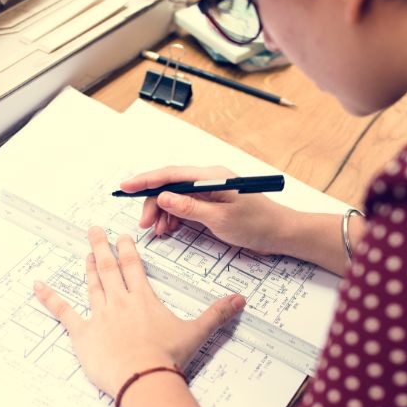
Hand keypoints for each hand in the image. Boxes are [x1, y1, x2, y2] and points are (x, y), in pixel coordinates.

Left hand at [33, 227, 244, 395]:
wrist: (143, 378)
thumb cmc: (168, 358)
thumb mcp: (197, 333)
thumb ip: (217, 314)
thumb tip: (240, 300)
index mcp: (144, 299)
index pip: (134, 266)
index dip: (128, 248)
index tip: (123, 235)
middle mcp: (120, 301)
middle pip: (109, 267)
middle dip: (101, 246)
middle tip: (93, 230)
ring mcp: (99, 316)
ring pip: (91, 285)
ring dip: (87, 267)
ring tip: (84, 252)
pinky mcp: (83, 334)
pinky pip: (63, 312)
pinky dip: (49, 298)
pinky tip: (38, 286)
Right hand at [120, 165, 293, 253]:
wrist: (280, 232)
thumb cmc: (257, 224)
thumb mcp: (220, 220)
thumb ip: (190, 208)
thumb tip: (164, 197)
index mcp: (211, 176)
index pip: (171, 174)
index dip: (146, 180)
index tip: (126, 186)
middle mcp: (208, 178)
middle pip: (170, 185)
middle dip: (153, 203)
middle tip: (144, 224)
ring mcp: (210, 189)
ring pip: (175, 196)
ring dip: (163, 212)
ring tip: (157, 230)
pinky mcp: (211, 201)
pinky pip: (185, 204)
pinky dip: (174, 217)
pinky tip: (169, 228)